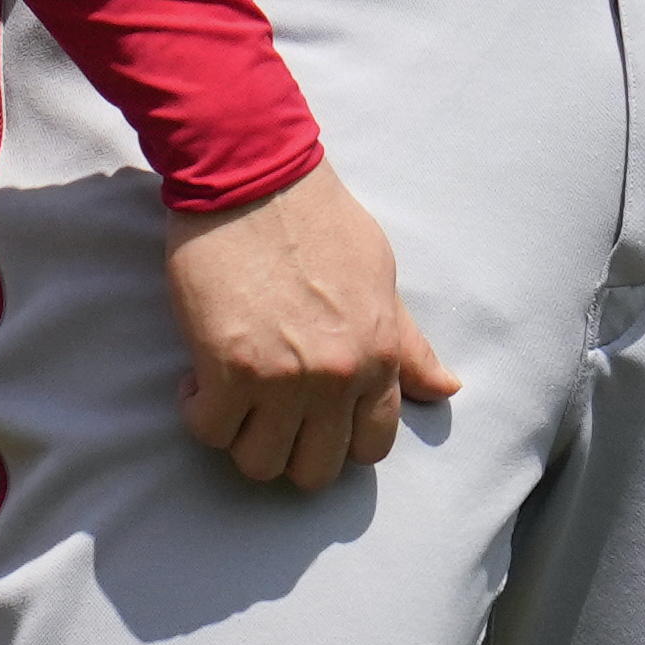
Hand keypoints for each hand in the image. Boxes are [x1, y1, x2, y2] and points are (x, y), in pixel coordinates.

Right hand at [164, 159, 458, 490]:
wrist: (254, 174)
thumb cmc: (317, 217)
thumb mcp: (379, 277)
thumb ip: (406, 344)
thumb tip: (446, 389)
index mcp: (378, 357)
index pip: (371, 447)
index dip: (337, 439)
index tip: (311, 415)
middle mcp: (336, 378)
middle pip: (315, 470)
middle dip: (289, 448)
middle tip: (266, 411)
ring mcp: (281, 379)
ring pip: (259, 463)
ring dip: (242, 435)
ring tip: (231, 395)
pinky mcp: (226, 368)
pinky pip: (210, 430)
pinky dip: (199, 411)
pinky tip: (198, 377)